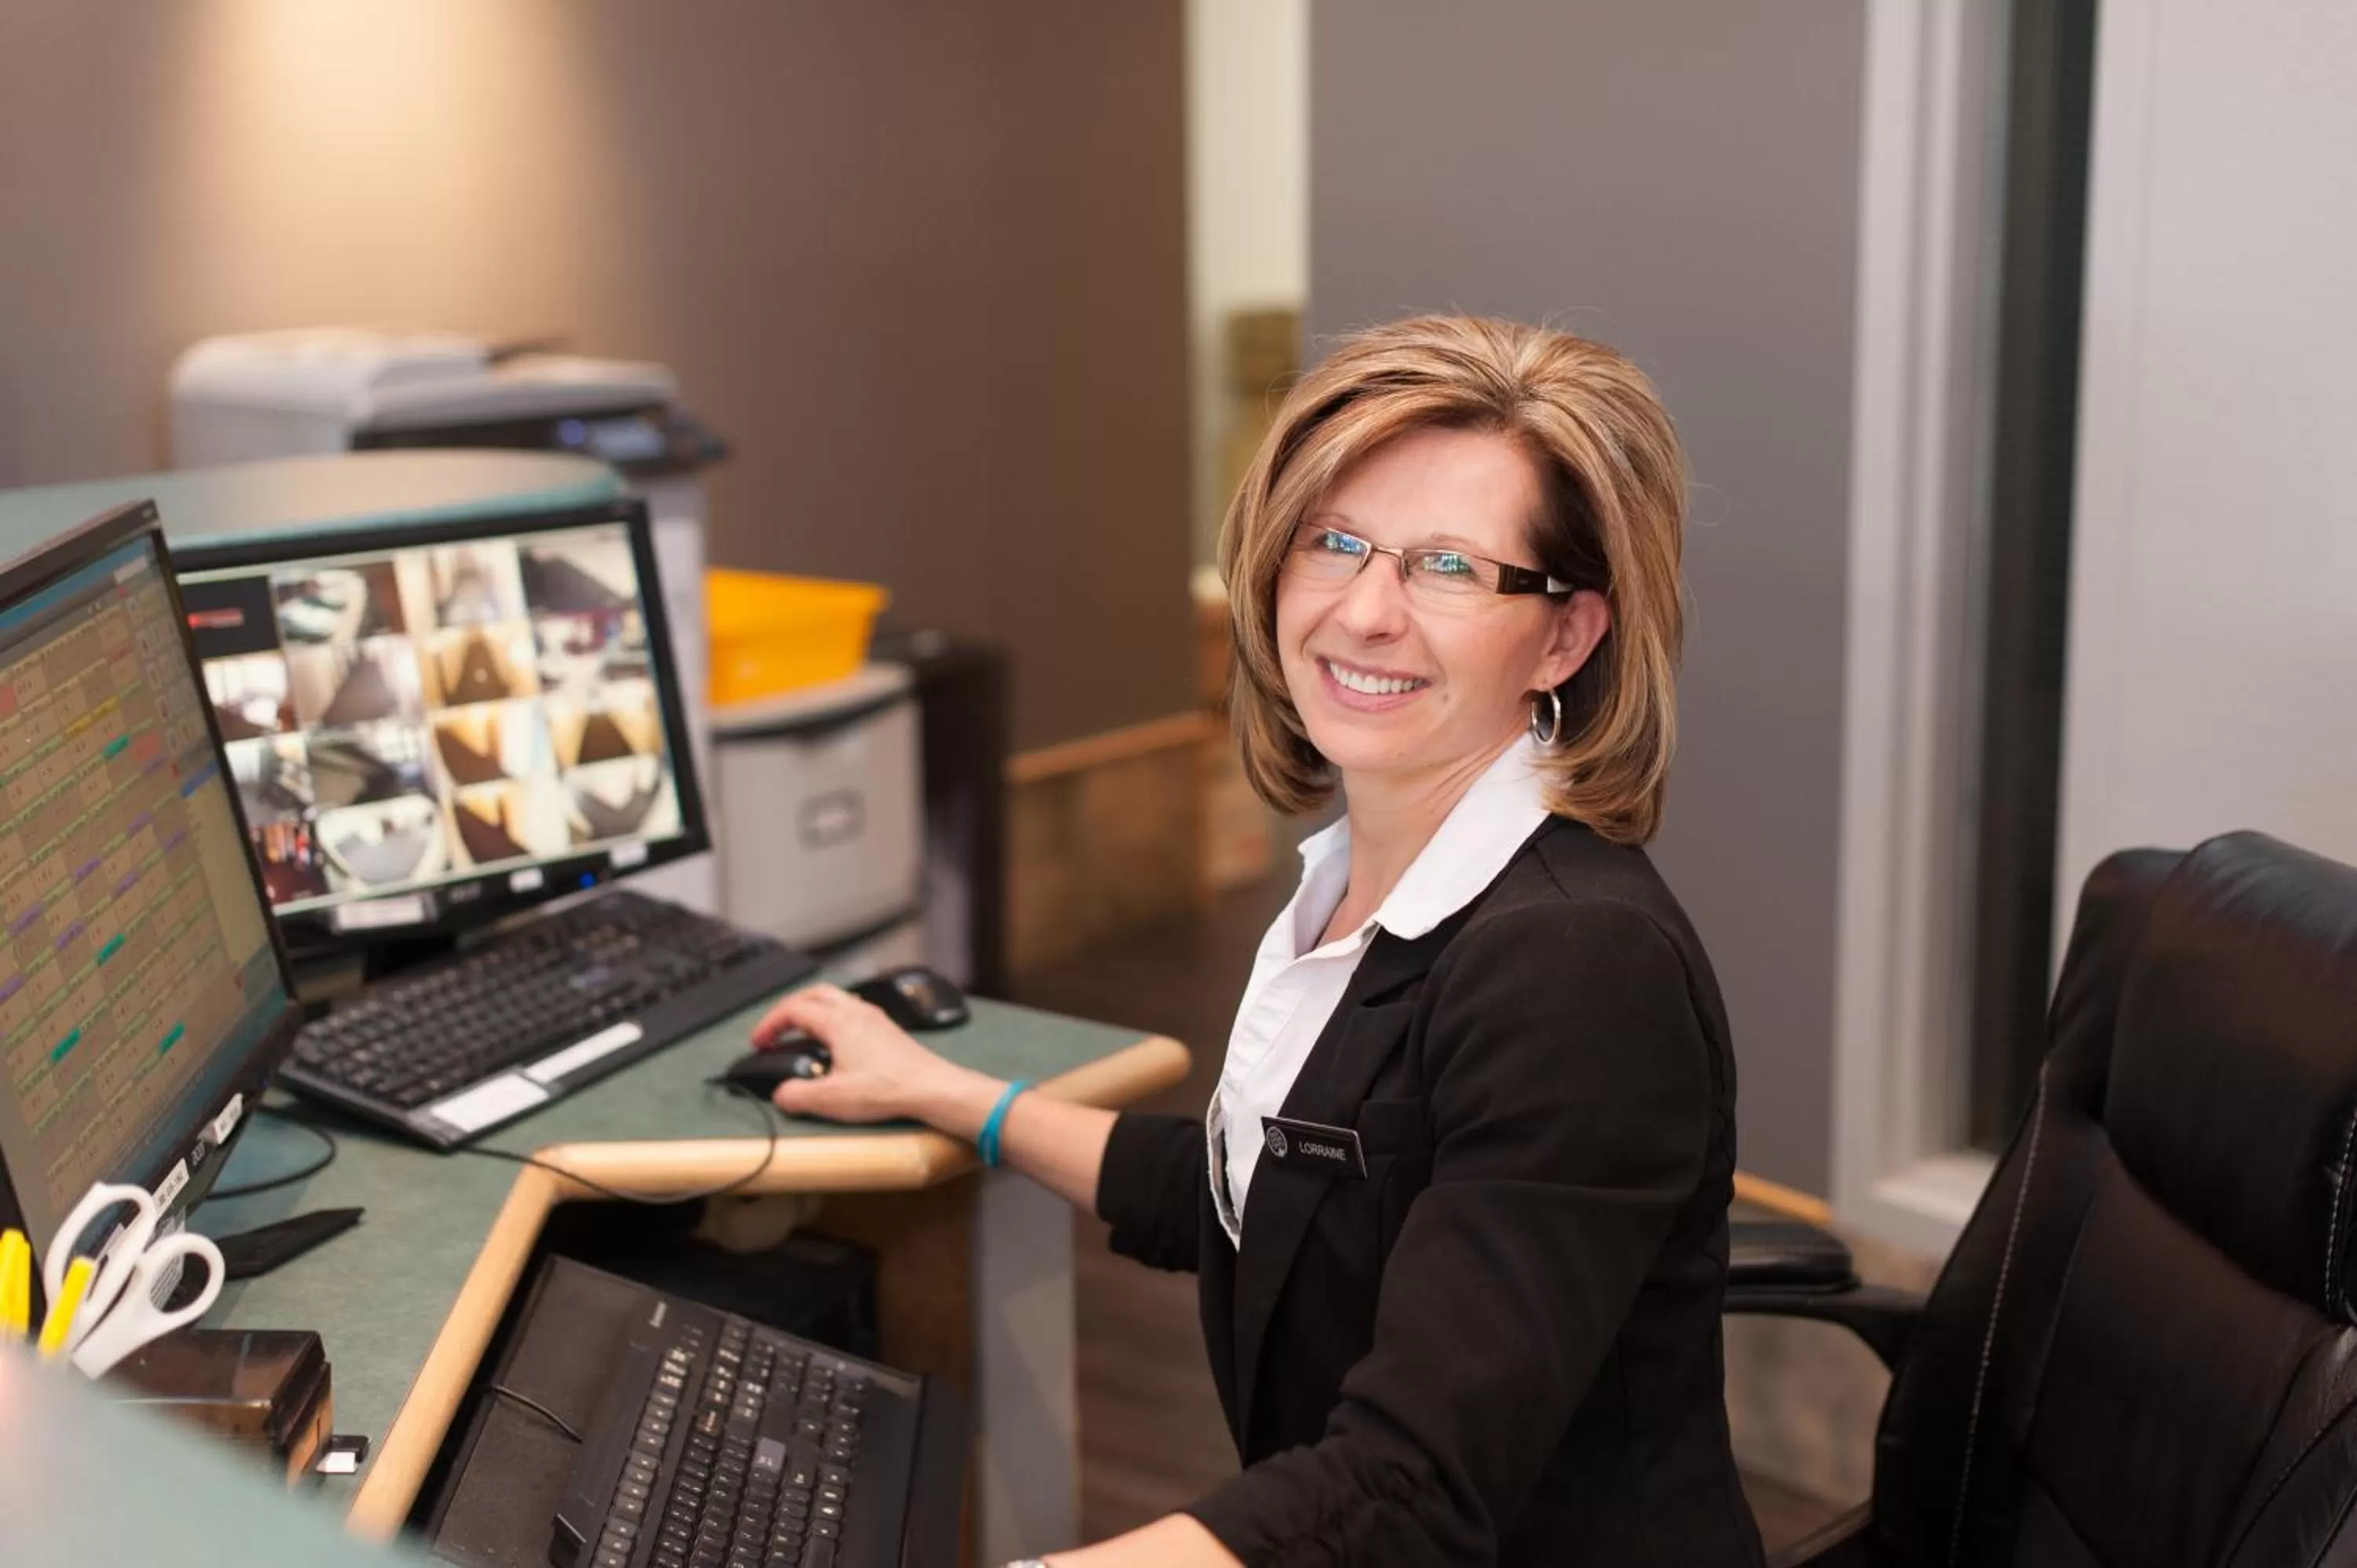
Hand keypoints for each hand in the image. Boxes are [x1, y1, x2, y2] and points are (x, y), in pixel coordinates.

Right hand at [747, 983, 994, 1129]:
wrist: (932, 1088)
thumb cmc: (890, 1088)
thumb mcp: (832, 1099)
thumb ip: (798, 1096)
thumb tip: (782, 1094)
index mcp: (839, 1022)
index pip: (793, 1009)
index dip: (769, 1024)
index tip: (759, 1041)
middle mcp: (857, 1012)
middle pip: (814, 993)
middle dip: (789, 1009)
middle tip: (776, 1028)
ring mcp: (874, 1018)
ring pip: (836, 999)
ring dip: (813, 1010)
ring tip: (802, 1032)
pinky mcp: (887, 1030)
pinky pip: (853, 1011)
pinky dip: (834, 1018)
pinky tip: (836, 1042)